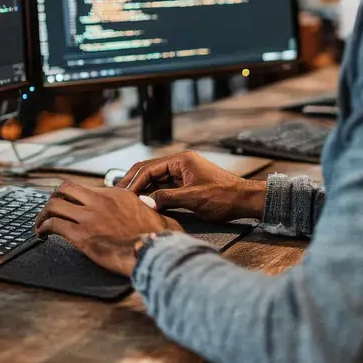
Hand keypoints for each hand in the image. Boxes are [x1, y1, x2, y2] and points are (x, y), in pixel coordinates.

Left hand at [35, 181, 182, 276]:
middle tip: (50, 210)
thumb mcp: (156, 214)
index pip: (86, 189)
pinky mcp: (80, 235)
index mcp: (116, 194)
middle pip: (65, 189)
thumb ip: (148, 207)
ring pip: (54, 205)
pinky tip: (43, 234)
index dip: (74, 197)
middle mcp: (99, 201)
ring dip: (43, 215)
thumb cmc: (157, 237)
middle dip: (53, 198)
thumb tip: (150, 205)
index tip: (70, 204)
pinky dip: (44, 228)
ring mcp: (88, 217)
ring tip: (39, 224)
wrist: (151, 251)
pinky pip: (54, 225)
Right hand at [116, 150, 266, 222]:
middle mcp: (180, 163)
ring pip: (156, 179)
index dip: (135, 181)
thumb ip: (167, 198)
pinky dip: (153, 194)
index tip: (123, 194)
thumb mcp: (193, 198)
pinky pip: (165, 187)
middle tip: (118, 193)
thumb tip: (144, 201)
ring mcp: (183, 173)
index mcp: (181, 160)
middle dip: (134, 181)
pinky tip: (144, 202)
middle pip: (150, 170)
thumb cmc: (224, 196)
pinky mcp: (186, 184)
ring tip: (127, 199)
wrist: (244, 201)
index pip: (150, 168)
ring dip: (142, 188)